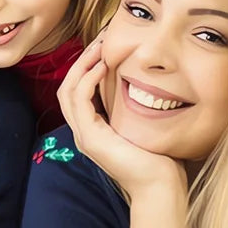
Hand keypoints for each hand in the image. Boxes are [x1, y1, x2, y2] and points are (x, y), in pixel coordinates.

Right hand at [58, 37, 187, 203]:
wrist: (160, 187)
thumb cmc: (159, 158)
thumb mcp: (143, 126)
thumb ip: (136, 107)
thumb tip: (147, 83)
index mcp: (94, 129)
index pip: (78, 91)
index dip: (87, 67)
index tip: (105, 47)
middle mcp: (83, 132)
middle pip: (67, 87)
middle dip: (81, 61)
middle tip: (100, 40)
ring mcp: (84, 136)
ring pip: (68, 91)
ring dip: (82, 66)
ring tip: (99, 48)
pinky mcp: (90, 138)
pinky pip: (79, 100)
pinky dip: (87, 80)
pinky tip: (102, 67)